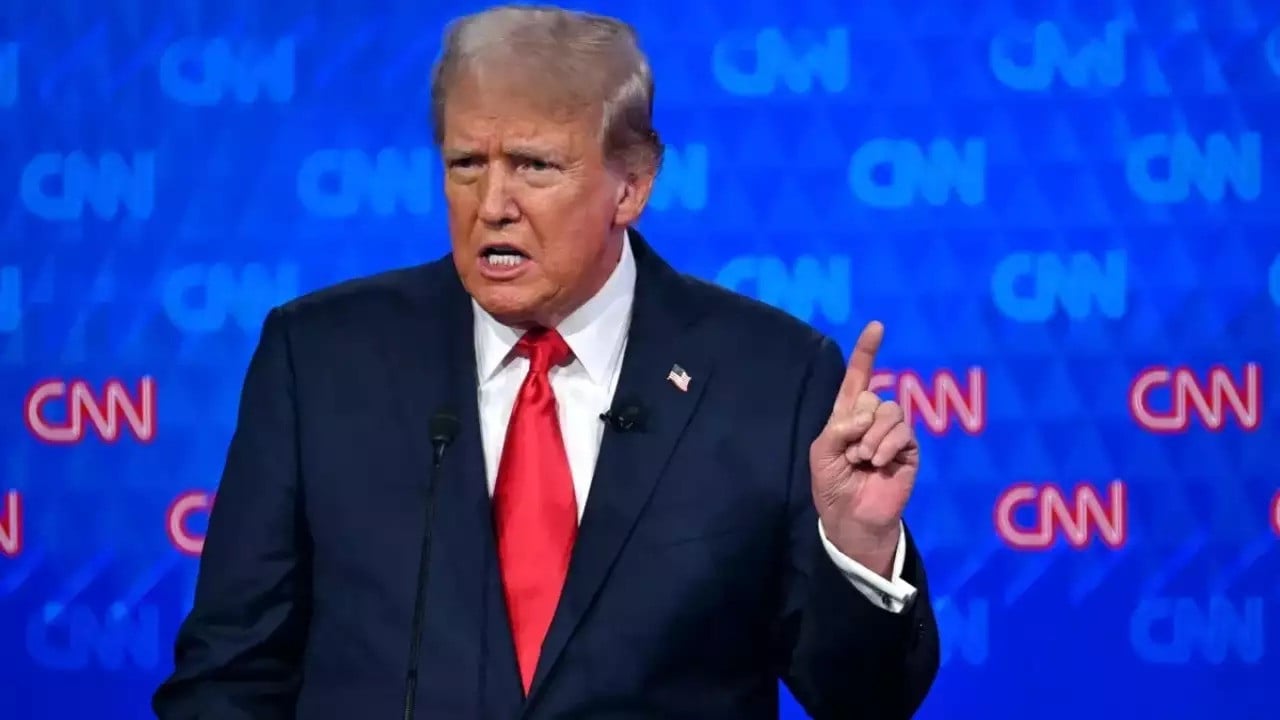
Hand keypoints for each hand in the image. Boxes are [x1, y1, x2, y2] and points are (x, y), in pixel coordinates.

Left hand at [809, 321, 919, 575]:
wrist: (851, 518)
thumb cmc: (833, 485)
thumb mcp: (822, 453)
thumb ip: (839, 427)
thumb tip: (867, 414)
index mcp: (848, 415)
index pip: (859, 377)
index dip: (867, 352)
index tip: (876, 326)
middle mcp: (873, 419)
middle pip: (875, 395)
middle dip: (860, 422)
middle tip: (852, 451)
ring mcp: (893, 434)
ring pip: (891, 410)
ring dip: (873, 436)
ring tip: (865, 459)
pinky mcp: (909, 450)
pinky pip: (904, 431)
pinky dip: (887, 445)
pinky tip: (878, 462)